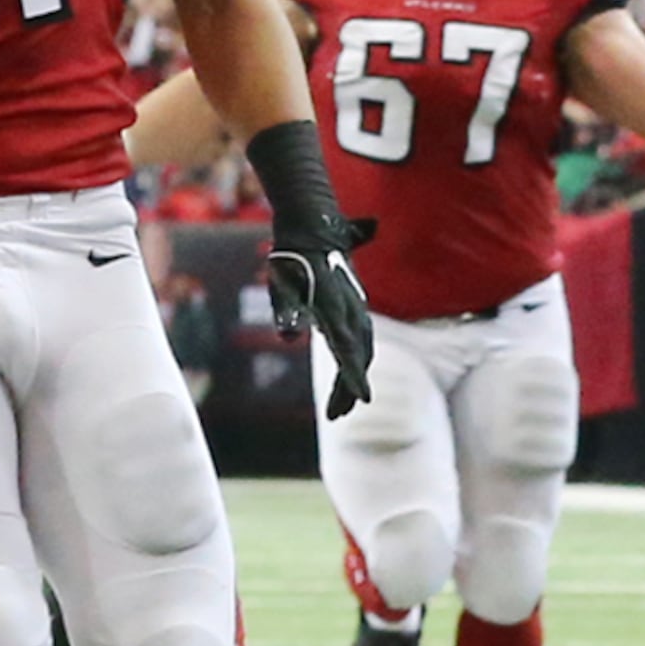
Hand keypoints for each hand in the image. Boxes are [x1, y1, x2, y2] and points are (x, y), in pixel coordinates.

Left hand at [266, 218, 377, 419]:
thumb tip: (287, 335)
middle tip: (335, 415)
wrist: (312, 230)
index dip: (354, 376)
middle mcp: (351, 311)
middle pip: (358, 356)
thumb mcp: (282, 284)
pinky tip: (348, 371)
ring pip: (362, 350)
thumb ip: (286, 310)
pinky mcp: (353, 308)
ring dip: (353, 376)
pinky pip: (361, 341)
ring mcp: (355, 309)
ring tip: (342, 404)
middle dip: (349, 387)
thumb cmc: (292, 260)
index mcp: (335, 309)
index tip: (363, 399)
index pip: (347, 350)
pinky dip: (357, 361)